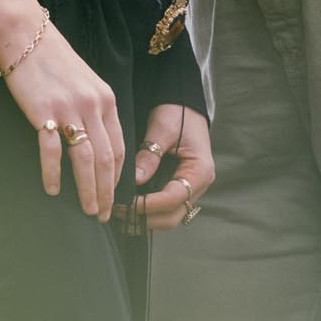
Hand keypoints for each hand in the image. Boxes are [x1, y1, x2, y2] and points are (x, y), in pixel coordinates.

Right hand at [0, 19, 125, 220]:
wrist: (26, 34)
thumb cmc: (53, 58)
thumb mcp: (85, 81)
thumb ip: (94, 108)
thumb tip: (97, 142)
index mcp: (105, 98)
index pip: (119, 147)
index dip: (117, 177)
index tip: (113, 196)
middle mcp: (92, 104)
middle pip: (106, 159)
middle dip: (107, 192)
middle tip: (105, 215)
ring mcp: (68, 108)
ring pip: (85, 159)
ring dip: (88, 190)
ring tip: (88, 211)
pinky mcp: (43, 110)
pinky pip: (51, 151)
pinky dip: (53, 173)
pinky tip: (52, 189)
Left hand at [127, 102, 215, 233]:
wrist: (185, 102)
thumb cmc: (177, 110)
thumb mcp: (163, 127)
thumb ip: (151, 154)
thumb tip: (136, 179)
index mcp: (200, 170)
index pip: (175, 197)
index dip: (151, 204)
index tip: (129, 204)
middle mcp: (199, 185)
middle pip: (173, 215)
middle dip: (146, 218)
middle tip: (120, 213)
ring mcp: (190, 188)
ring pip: (169, 216)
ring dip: (146, 219)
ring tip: (121, 215)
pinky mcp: (179, 187)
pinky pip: (166, 207)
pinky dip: (149, 212)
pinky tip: (130, 210)